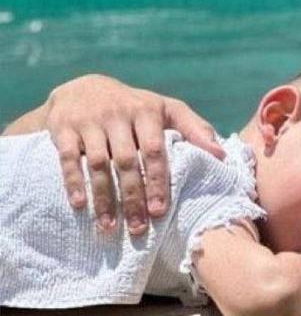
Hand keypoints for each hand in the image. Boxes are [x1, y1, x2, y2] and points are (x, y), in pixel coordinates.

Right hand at [45, 74, 223, 232]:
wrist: (84, 88)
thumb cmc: (136, 106)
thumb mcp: (166, 109)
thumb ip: (195, 129)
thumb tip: (221, 155)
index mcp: (147, 111)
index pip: (155, 150)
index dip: (157, 181)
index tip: (160, 210)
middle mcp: (118, 115)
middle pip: (126, 161)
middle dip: (132, 197)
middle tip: (138, 227)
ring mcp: (90, 121)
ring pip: (97, 164)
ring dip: (103, 197)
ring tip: (109, 226)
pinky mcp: (64, 128)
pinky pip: (67, 158)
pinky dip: (73, 182)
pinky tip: (79, 205)